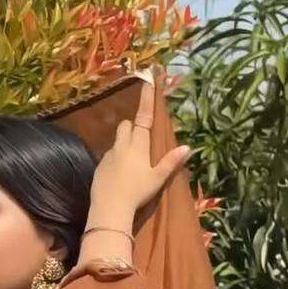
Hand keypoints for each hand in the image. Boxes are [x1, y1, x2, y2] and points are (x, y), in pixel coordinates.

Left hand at [88, 81, 191, 217]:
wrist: (110, 207)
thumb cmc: (137, 192)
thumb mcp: (158, 178)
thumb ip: (171, 162)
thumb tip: (188, 147)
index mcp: (138, 145)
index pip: (143, 117)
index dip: (146, 99)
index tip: (148, 81)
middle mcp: (122, 145)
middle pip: (125, 125)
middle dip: (132, 127)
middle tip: (140, 140)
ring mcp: (108, 155)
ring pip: (116, 142)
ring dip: (123, 145)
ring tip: (131, 163)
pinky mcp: (99, 167)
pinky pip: (108, 157)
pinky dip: (115, 160)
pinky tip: (119, 176)